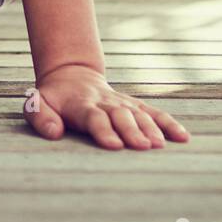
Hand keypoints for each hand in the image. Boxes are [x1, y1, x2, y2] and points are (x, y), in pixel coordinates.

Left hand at [25, 63, 189, 149]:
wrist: (72, 74)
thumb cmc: (54, 97)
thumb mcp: (37, 103)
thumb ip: (40, 116)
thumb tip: (53, 133)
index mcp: (82, 104)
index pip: (95, 117)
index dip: (104, 130)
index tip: (114, 145)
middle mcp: (106, 102)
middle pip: (121, 116)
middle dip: (132, 131)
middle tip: (144, 147)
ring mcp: (123, 103)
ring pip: (140, 114)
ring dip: (152, 129)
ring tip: (160, 145)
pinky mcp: (135, 105)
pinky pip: (155, 112)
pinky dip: (169, 123)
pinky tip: (183, 137)